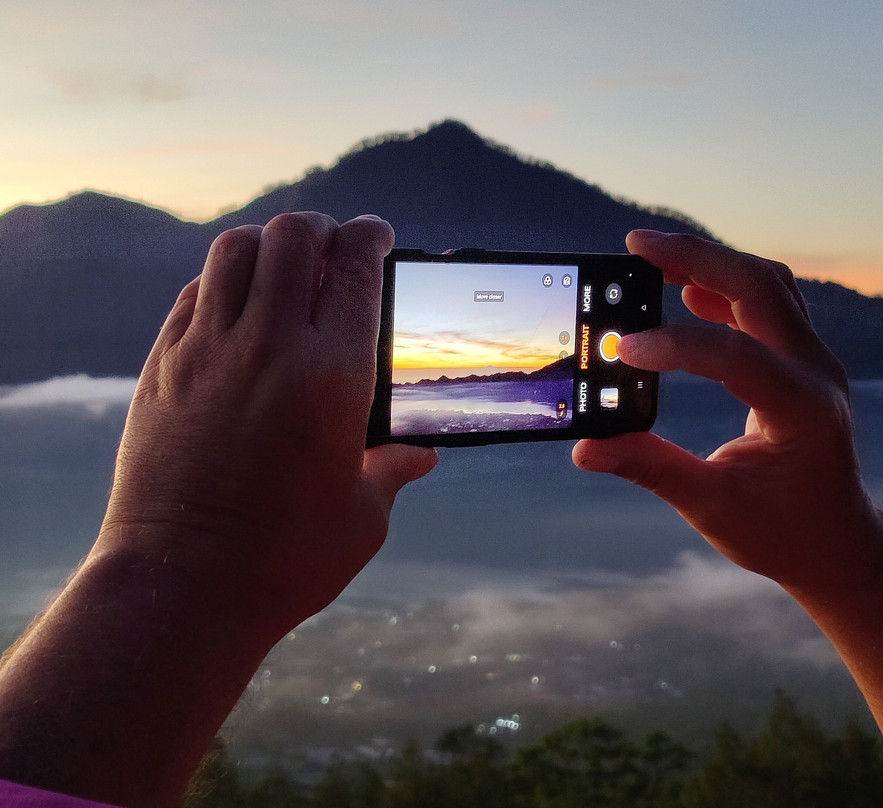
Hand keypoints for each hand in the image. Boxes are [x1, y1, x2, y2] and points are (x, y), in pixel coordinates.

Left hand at [97, 212, 435, 630]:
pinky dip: (222, 282)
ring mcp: (207, 353)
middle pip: (293, 237)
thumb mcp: (362, 516)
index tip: (378, 234)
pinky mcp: (162, 369)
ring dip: (268, 243)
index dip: (371, 238)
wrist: (183, 587)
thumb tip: (421, 456)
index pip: (357, 270)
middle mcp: (270, 348)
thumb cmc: (286, 559)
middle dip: (321, 228)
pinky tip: (238, 306)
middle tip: (334, 242)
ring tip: (285, 264)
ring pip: (235, 251)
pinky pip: (194, 295)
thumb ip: (393, 470)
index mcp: (333, 377)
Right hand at [573, 230, 882, 590]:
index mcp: (802, 411)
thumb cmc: (781, 532)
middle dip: (696, 258)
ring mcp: (815, 361)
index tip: (620, 349)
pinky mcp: (802, 361)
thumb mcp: (711, 507)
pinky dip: (725, 286)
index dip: (673, 346)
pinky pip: (768, 304)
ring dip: (711, 261)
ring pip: (767, 284)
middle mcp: (817, 373)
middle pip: (760, 288)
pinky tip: (686, 288)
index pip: (733, 356)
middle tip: (635, 244)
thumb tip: (586, 447)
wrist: (836, 543)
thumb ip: (651, 468)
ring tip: (652, 256)